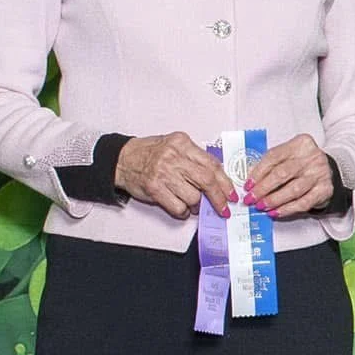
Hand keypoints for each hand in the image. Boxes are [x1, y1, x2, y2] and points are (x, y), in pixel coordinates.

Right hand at [115, 133, 234, 218]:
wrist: (123, 159)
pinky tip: (181, 207)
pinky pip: (178, 206)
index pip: (211, 164)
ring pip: (193, 196)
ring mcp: (163, 172)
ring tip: (193, 204)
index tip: (232, 194)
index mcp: (182, 143)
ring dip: (197, 205)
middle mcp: (173, 156)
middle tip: (223, 208)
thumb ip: (195, 158)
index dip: (225, 182)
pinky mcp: (154, 188)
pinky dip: (183, 211)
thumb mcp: (175, 146)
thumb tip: (219, 178)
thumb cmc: (151, 153)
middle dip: (218, 198)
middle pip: (206, 180)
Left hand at [240, 133, 336, 219]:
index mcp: (300, 144)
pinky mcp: (325, 190)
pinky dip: (287, 209)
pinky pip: (303, 202)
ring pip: (293, 190)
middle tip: (251, 198)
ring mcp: (320, 174)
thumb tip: (251, 179)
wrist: (327, 171)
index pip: (274, 156)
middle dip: (263, 188)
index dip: (258, 172)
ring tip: (261, 206)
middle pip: (282, 173)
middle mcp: (312, 157)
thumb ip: (271, 163)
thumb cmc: (302, 163)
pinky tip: (276, 212)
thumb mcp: (289, 156)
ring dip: (274, 200)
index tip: (248, 184)